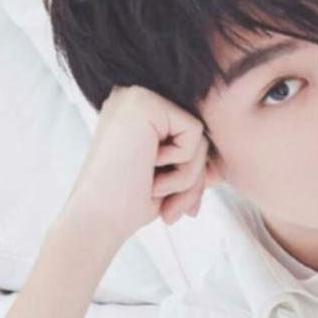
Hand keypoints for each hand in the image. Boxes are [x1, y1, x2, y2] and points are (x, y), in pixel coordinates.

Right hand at [63, 84, 218, 242]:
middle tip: (170, 210)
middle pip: (195, 133)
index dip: (190, 173)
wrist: (95, 222)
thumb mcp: (169, 178)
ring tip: (156, 192)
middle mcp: (134, 97)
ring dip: (188, 177)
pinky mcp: (145, 102)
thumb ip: (194, 164)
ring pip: (200, 135)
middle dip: (192, 177)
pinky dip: (183, 165)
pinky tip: (150, 174)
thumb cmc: (126, 204)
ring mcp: (137, 96)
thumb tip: (222, 168)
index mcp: (135, 112)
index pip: (187, 135)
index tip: (177, 207)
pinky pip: (195, 132)